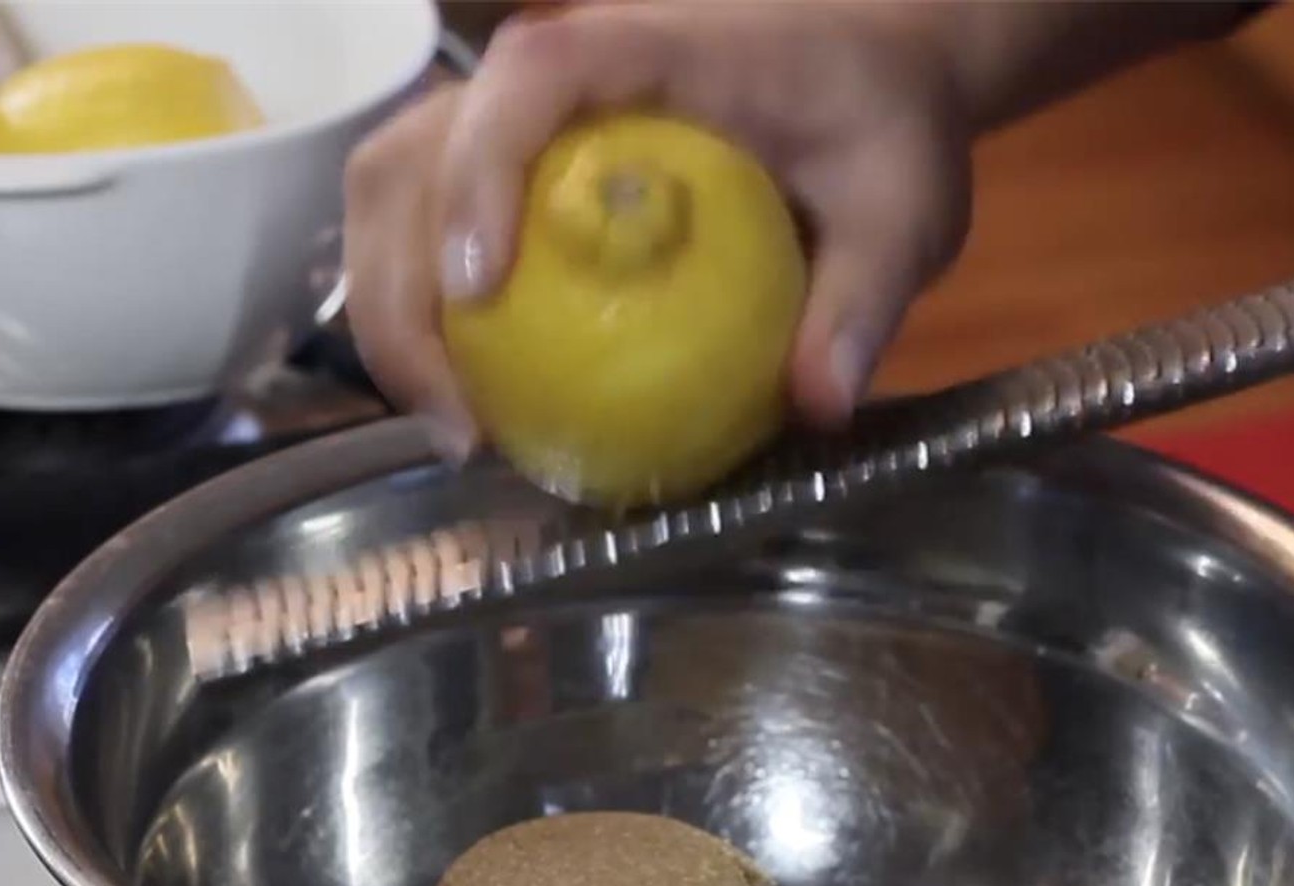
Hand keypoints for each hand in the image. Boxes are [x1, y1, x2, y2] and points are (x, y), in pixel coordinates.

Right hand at [342, 1, 973, 445]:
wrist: (864, 73)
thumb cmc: (877, 120)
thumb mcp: (902, 206)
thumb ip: (864, 296)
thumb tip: (819, 405)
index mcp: (646, 49)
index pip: (529, 80)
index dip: (479, 175)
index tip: (479, 292)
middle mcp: (557, 76)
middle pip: (415, 153)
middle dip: (399, 292)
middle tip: (461, 425)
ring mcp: (522, 124)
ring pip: (395, 193)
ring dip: (392, 314)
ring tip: (456, 428)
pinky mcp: (516, 171)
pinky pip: (431, 229)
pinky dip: (424, 315)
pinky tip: (475, 398)